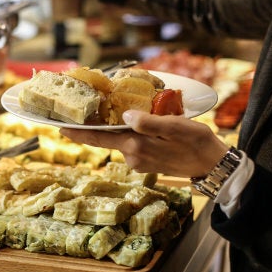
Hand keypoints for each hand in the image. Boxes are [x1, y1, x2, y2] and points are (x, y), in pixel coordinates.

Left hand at [59, 110, 228, 177]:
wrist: (213, 164)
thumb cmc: (196, 142)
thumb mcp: (174, 127)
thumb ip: (147, 123)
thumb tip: (123, 116)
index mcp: (135, 147)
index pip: (98, 140)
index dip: (77, 133)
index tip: (59, 128)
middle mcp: (132, 156)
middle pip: (106, 138)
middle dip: (93, 126)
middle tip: (80, 109)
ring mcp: (139, 160)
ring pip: (120, 139)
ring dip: (116, 126)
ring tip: (113, 108)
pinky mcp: (147, 160)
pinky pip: (132, 142)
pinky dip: (129, 132)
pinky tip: (135, 120)